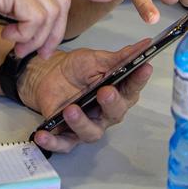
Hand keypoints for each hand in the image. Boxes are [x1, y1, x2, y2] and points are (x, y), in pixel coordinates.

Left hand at [21, 38, 152, 153]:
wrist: (49, 75)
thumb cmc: (77, 69)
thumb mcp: (95, 59)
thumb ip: (118, 57)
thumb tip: (144, 45)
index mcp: (118, 93)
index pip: (133, 87)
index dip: (139, 79)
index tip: (145, 67)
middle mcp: (106, 113)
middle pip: (115, 114)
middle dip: (111, 103)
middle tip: (104, 91)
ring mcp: (88, 125)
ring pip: (90, 132)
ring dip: (81, 123)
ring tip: (70, 109)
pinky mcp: (67, 134)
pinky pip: (62, 143)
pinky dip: (52, 142)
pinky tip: (42, 135)